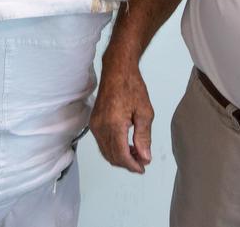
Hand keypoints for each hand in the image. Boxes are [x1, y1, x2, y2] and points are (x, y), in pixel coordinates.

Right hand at [90, 58, 154, 172]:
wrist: (117, 71)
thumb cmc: (131, 86)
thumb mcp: (145, 112)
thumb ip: (143, 137)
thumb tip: (144, 157)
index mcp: (114, 124)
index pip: (121, 155)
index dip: (132, 166)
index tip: (142, 168)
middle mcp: (101, 126)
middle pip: (112, 156)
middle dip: (127, 163)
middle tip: (142, 162)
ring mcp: (95, 125)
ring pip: (106, 152)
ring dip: (120, 157)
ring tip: (136, 154)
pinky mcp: (94, 122)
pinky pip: (102, 143)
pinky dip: (113, 148)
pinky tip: (125, 145)